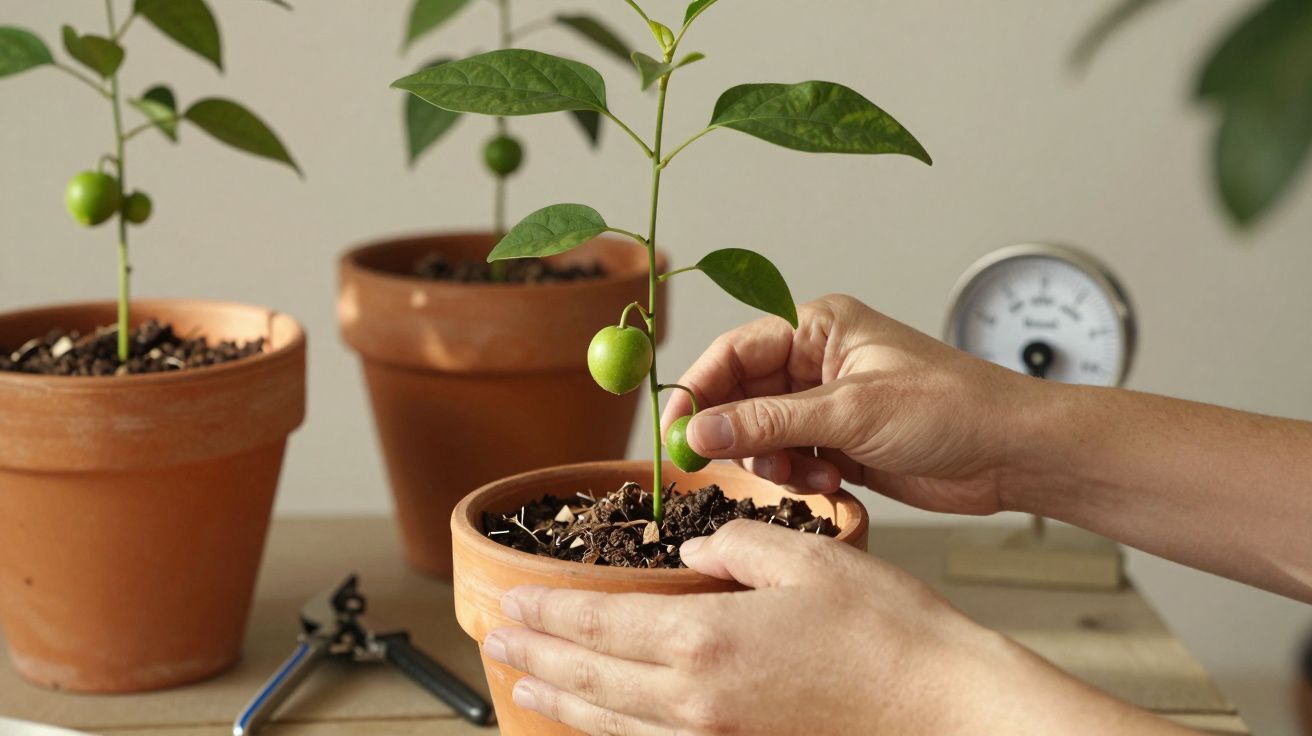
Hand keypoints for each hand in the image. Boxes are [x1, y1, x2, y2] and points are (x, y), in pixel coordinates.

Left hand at [482, 520, 1184, 734]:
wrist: (942, 706)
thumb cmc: (886, 631)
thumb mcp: (806, 557)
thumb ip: (736, 545)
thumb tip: (702, 549)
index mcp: (705, 637)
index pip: (599, 622)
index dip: (548, 612)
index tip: (510, 603)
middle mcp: (696, 697)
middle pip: (591, 676)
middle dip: (538, 656)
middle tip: (496, 642)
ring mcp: (717, 735)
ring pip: (614, 720)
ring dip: (564, 700)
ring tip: (527, 686)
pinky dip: (615, 730)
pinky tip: (605, 722)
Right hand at [661, 294, 1044, 514]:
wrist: (1010, 453)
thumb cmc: (952, 407)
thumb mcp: (853, 412)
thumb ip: (771, 422)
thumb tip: (702, 429)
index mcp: (818, 327)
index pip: (734, 351)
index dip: (699, 389)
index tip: (675, 430)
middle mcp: (817, 361)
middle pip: (741, 396)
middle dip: (737, 433)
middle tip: (730, 463)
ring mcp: (827, 405)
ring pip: (762, 435)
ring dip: (774, 460)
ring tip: (811, 471)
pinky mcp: (840, 444)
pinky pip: (791, 461)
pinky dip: (800, 477)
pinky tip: (835, 481)